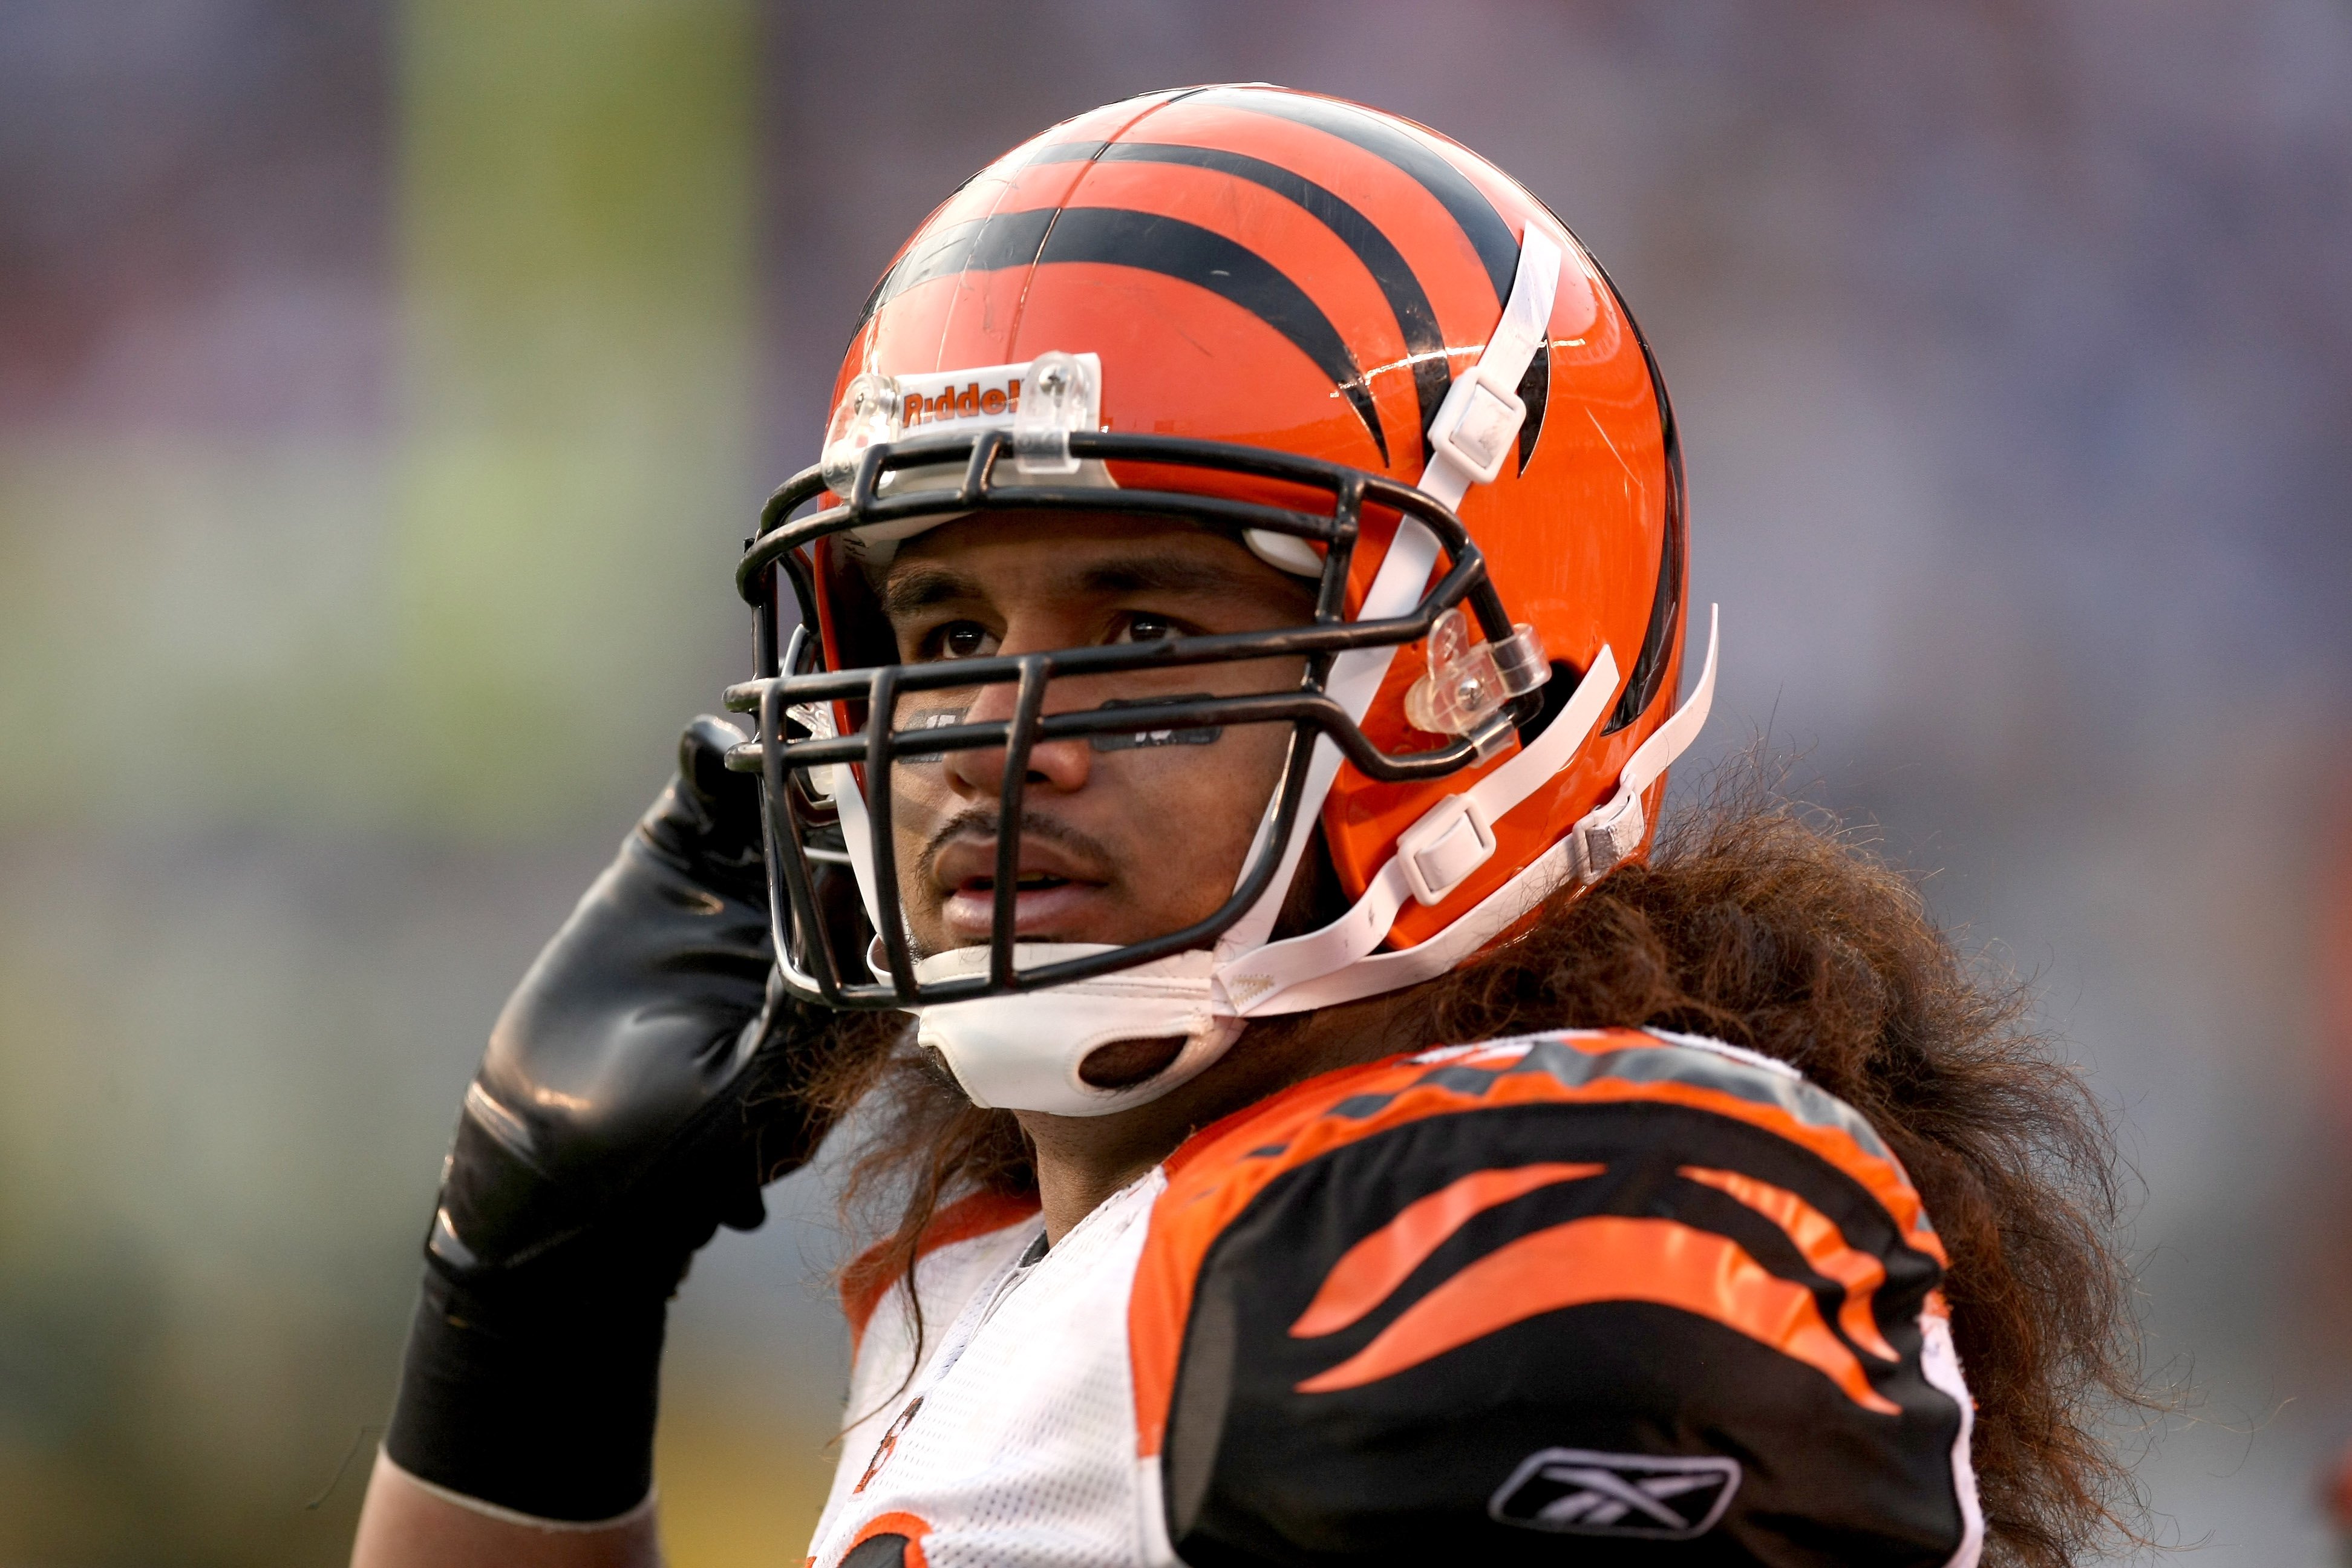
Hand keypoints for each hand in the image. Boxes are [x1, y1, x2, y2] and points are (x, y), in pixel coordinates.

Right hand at [381, 716, 846, 1524]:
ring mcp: (738, 890)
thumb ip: (804, 1019)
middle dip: (869, 773)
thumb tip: (860, 952)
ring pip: (779, 798)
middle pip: (850, 830)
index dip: (916, 846)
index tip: (938, 790)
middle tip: (884, 707)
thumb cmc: (676, 1160)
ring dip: (793, 749)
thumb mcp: (756, 1094)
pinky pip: (701, 795)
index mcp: (847, 987)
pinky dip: (715, 756)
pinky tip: (725, 730)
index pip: (896, 901)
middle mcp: (802, 928)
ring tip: (802, 698)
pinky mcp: (670, 867)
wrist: (556, 1164)